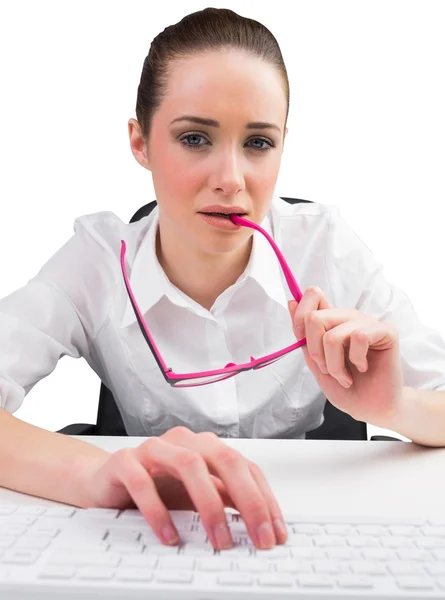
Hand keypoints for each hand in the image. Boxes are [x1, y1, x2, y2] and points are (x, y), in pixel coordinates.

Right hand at [80, 426, 286, 550]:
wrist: (106, 480)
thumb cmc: (156, 485)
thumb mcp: (197, 494)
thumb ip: (226, 498)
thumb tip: (261, 521)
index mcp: (207, 446)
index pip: (246, 467)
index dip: (265, 499)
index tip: (275, 533)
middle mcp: (185, 441)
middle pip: (226, 460)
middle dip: (248, 500)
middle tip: (259, 538)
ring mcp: (154, 448)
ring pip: (189, 465)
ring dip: (209, 506)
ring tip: (219, 541)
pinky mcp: (125, 461)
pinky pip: (143, 482)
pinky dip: (159, 511)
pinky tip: (169, 537)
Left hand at [289, 286, 403, 425]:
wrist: (370, 408)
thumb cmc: (345, 387)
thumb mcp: (315, 362)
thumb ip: (304, 335)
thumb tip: (291, 302)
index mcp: (332, 321)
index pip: (313, 295)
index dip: (299, 317)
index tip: (301, 341)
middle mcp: (349, 317)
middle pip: (315, 318)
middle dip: (315, 352)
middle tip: (327, 369)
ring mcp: (367, 322)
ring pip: (333, 335)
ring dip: (334, 365)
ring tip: (345, 377)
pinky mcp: (386, 331)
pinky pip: (359, 337)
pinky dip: (356, 360)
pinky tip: (363, 367)